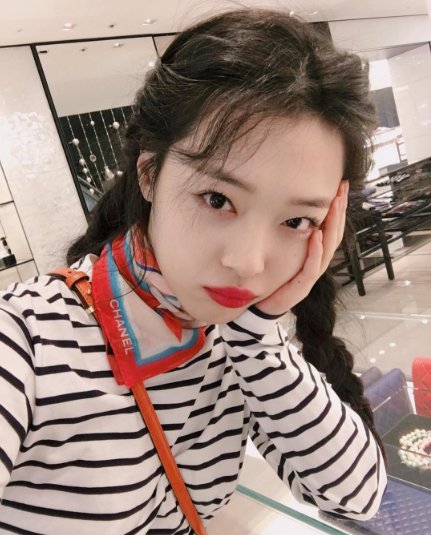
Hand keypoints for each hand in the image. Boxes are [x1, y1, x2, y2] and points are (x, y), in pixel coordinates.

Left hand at [255, 180, 348, 314]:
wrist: (262, 306)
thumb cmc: (273, 278)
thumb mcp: (282, 250)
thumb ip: (288, 232)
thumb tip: (287, 207)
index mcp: (314, 253)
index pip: (331, 227)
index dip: (337, 208)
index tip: (340, 186)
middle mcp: (317, 262)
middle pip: (334, 234)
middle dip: (339, 210)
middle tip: (342, 188)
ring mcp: (311, 275)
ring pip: (328, 248)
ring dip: (332, 225)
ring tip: (334, 205)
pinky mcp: (302, 287)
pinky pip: (312, 267)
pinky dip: (316, 251)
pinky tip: (317, 235)